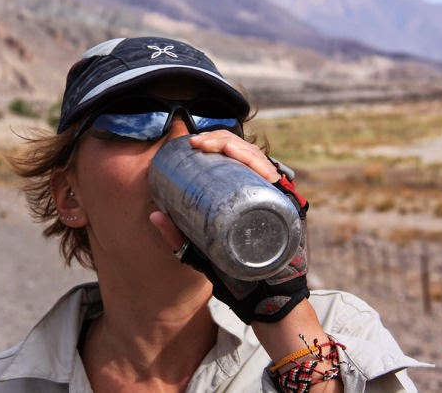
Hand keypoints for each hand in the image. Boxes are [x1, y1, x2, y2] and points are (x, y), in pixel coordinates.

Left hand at [152, 131, 309, 322]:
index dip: (215, 141)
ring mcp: (275, 198)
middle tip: (200, 144)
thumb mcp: (199, 252)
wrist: (264, 300)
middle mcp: (260, 190)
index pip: (232, 155)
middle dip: (223, 141)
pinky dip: (270, 173)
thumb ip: (177, 237)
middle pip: (245, 152)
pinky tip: (258, 167)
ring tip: (222, 148)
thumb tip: (153, 215)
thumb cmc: (233, 272)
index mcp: (241, 192)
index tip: (193, 143)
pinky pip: (282, 183)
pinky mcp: (288, 210)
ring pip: (262, 162)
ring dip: (244, 150)